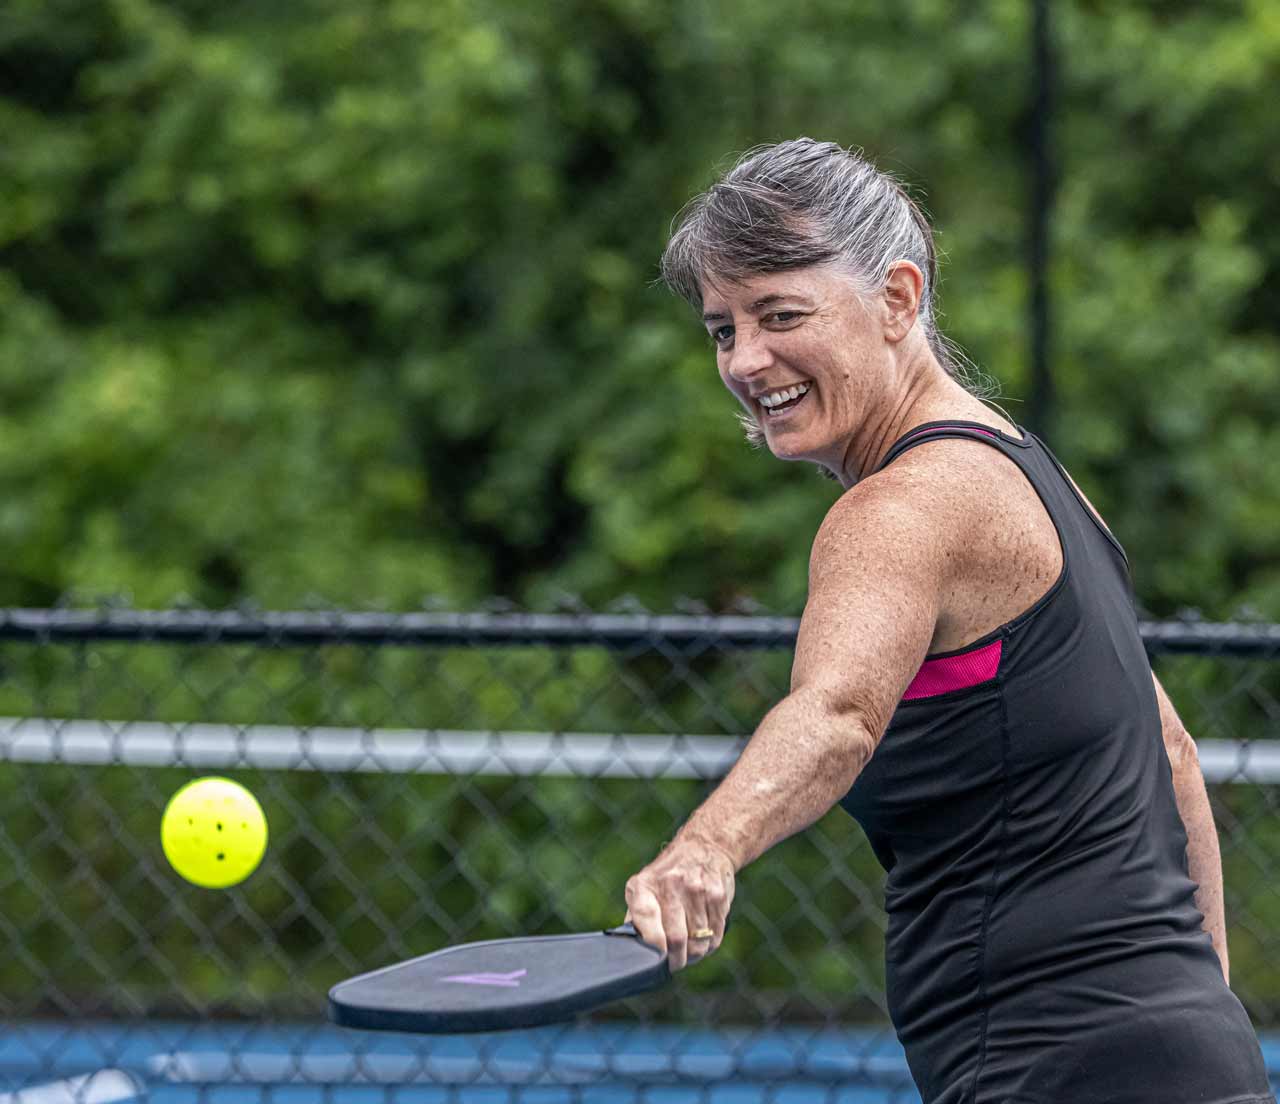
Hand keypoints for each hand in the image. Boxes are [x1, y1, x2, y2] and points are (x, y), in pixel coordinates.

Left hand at [623, 835, 735, 970]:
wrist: (704, 845)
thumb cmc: (667, 876)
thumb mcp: (643, 886)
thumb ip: (636, 916)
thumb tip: (630, 950)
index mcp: (645, 885)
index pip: (646, 920)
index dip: (653, 947)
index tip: (657, 960)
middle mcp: (671, 884)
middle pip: (676, 939)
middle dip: (676, 961)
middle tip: (674, 964)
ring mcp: (697, 890)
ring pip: (698, 942)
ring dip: (694, 955)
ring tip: (689, 953)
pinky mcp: (718, 896)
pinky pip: (715, 936)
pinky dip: (708, 946)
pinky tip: (703, 939)